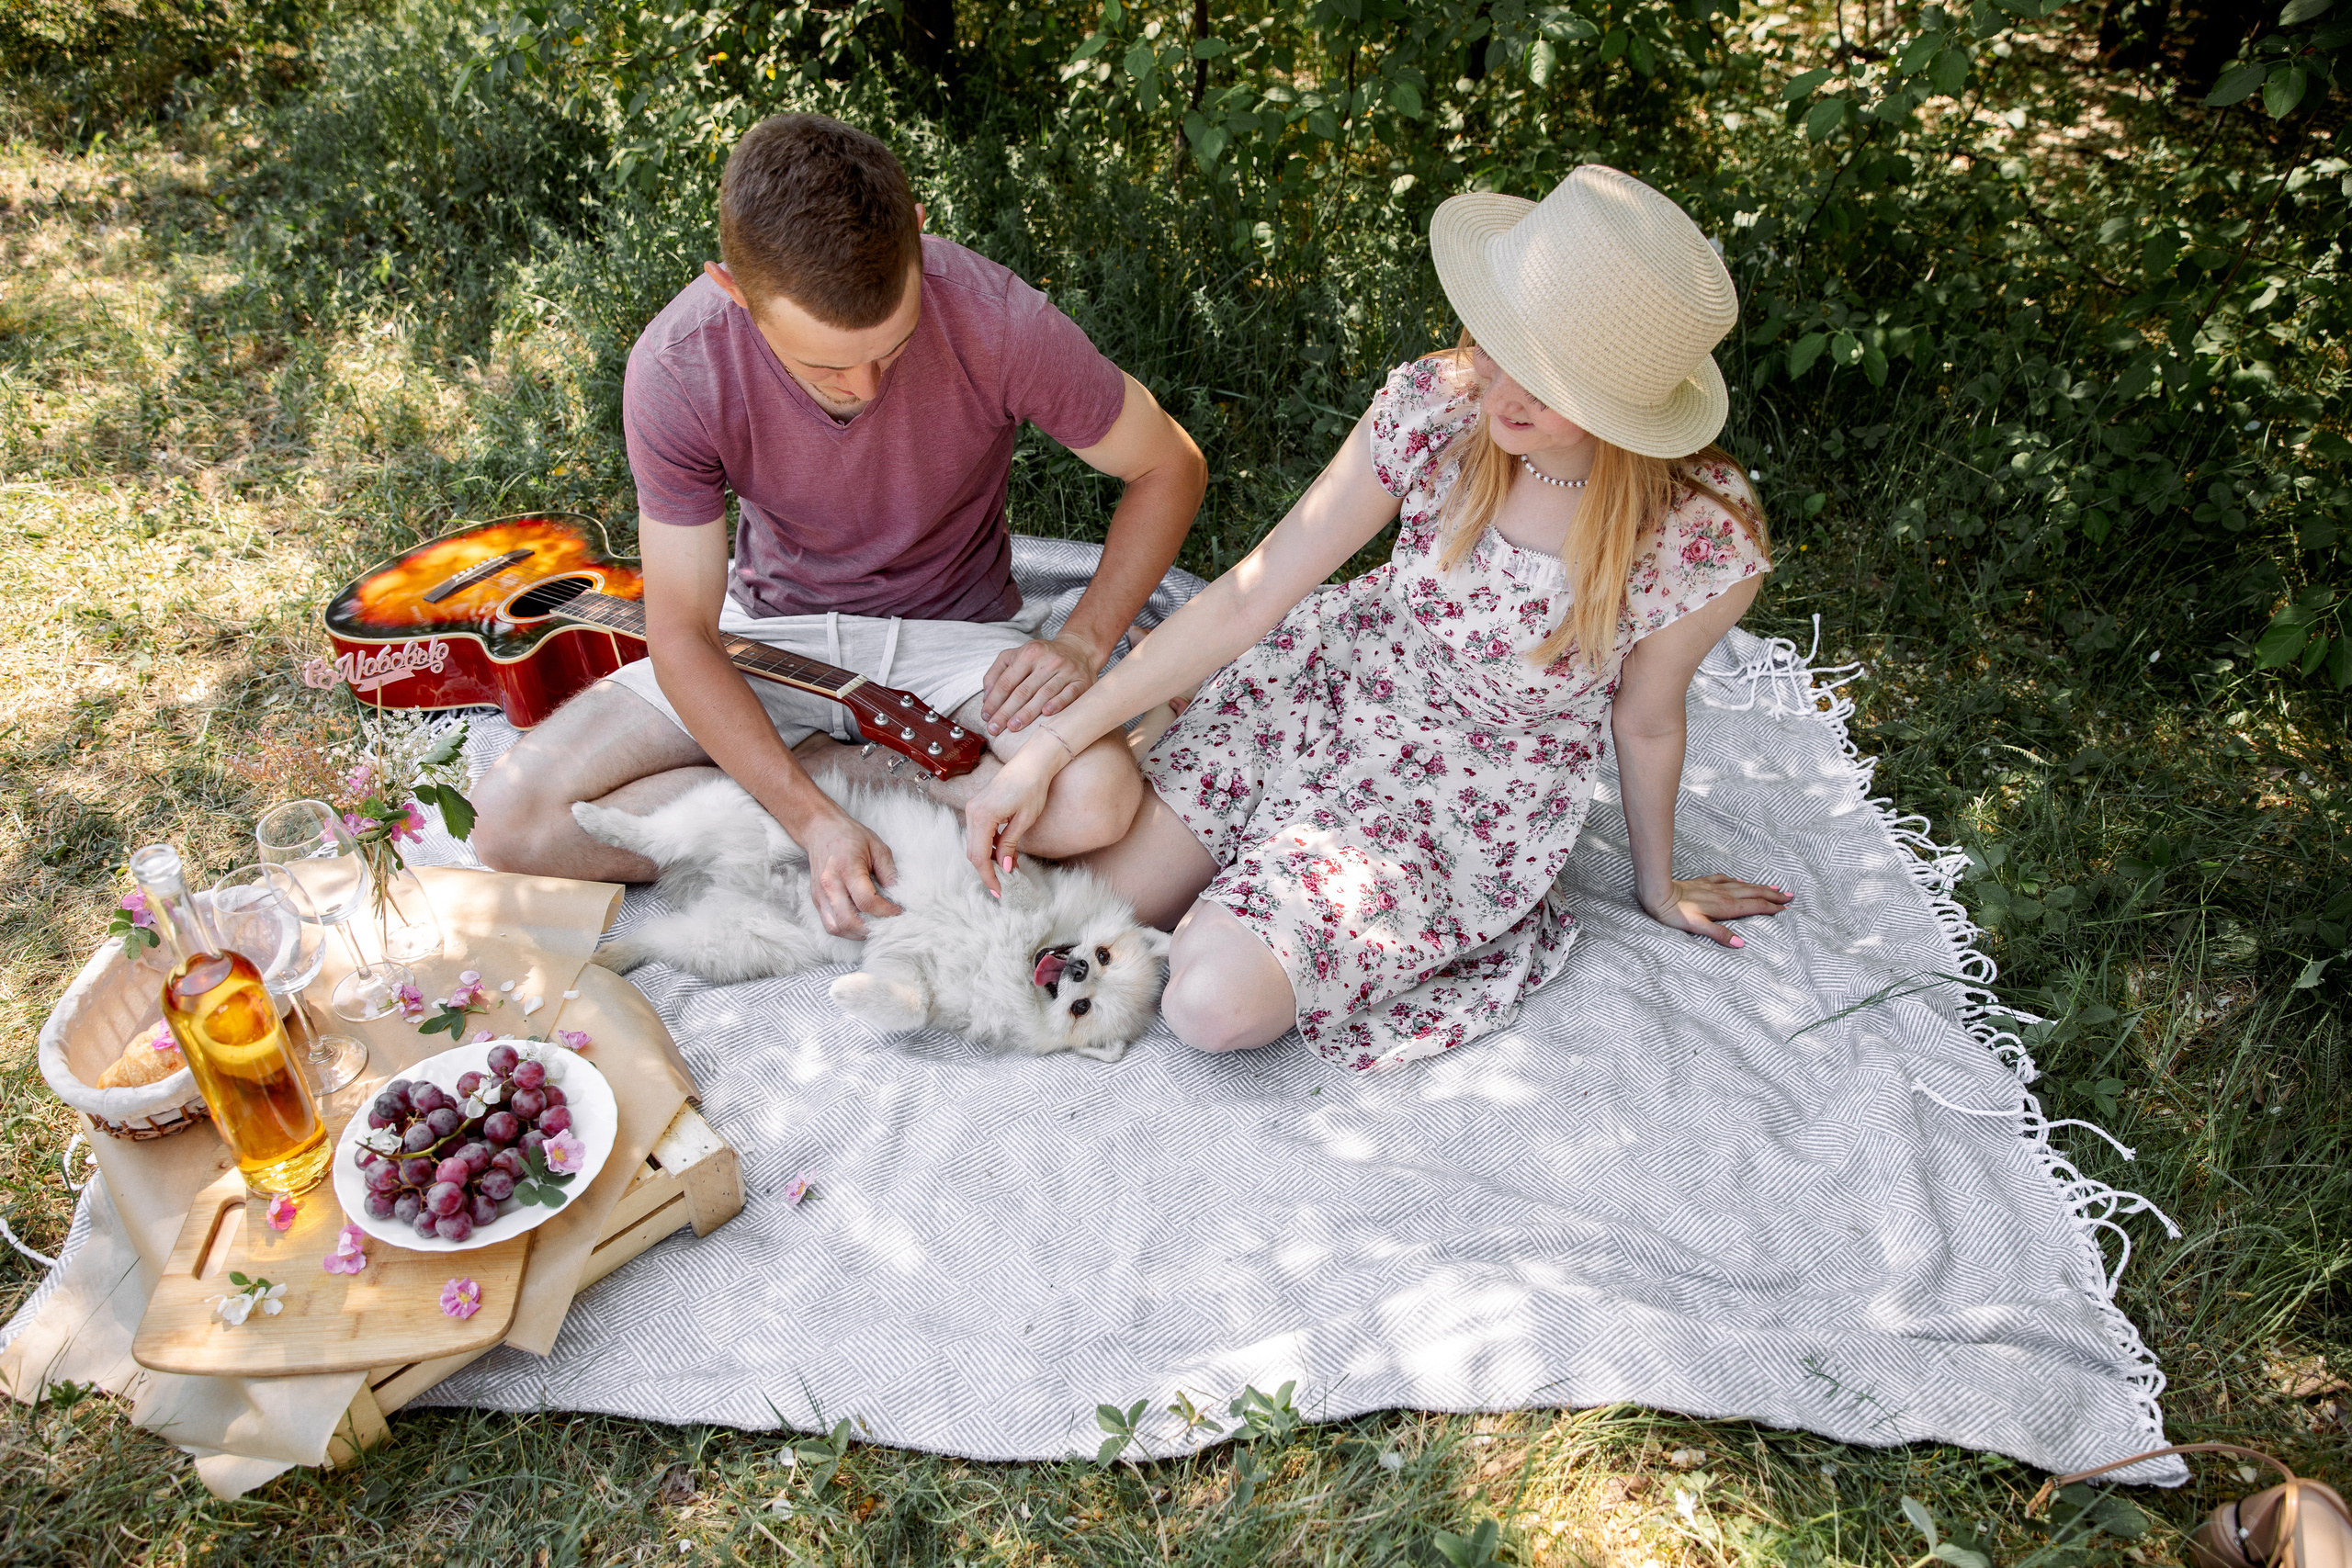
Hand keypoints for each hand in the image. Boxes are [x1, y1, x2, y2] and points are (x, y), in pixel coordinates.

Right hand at [793, 805, 903, 937]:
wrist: (820, 830)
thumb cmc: (850, 836)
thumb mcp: (877, 847)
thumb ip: (889, 872)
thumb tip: (899, 896)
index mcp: (847, 869)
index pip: (866, 901)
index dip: (886, 912)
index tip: (899, 910)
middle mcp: (830, 884)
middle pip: (848, 921)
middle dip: (872, 928)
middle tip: (887, 924)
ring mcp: (820, 895)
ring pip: (836, 928)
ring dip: (857, 933)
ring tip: (874, 925)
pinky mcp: (817, 900)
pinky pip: (830, 924)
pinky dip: (846, 929)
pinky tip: (860, 922)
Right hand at [963, 739, 1064, 896]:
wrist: (1033, 762)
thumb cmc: (1032, 787)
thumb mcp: (1024, 820)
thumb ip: (1010, 844)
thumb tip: (1005, 867)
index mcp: (982, 816)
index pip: (979, 856)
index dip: (988, 877)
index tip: (999, 891)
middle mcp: (972, 812)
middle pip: (973, 852)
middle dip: (986, 871)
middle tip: (1002, 886)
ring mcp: (973, 808)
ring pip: (974, 843)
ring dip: (987, 859)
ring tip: (1006, 872)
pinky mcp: (978, 806)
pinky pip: (978, 832)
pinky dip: (988, 846)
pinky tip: (1003, 853)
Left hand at [981, 634, 1100, 735]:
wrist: (1078, 650)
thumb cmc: (1041, 658)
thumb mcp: (1015, 656)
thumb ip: (996, 673)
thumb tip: (987, 697)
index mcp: (1029, 653)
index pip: (1007, 681)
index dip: (994, 700)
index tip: (986, 717)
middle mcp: (1048, 660)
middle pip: (1023, 690)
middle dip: (1006, 711)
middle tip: (995, 728)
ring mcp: (1066, 670)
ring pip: (1043, 694)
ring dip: (1027, 712)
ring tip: (1013, 727)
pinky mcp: (1081, 681)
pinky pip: (1068, 694)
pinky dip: (1058, 704)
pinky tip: (1046, 714)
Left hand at [1641, 875, 1790, 947]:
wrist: (1658, 894)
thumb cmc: (1676, 913)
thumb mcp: (1697, 928)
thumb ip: (1719, 934)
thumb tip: (1741, 944)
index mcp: (1726, 907)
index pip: (1755, 907)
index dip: (1772, 908)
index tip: (1787, 909)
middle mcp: (1724, 894)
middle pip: (1754, 894)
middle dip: (1773, 895)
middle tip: (1790, 896)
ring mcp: (1714, 887)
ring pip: (1743, 885)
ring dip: (1760, 887)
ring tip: (1775, 887)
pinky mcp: (1704, 883)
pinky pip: (1726, 880)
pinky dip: (1737, 881)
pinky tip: (1741, 881)